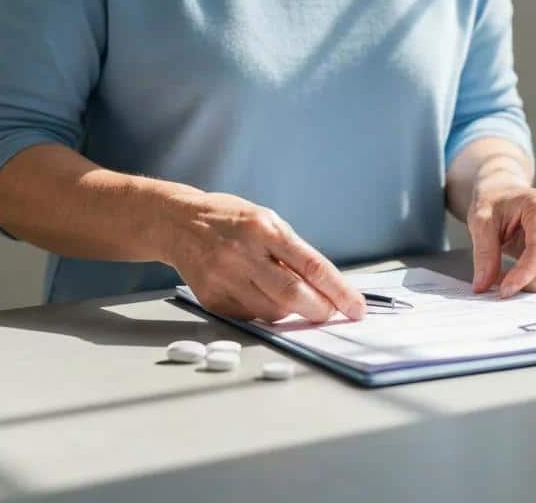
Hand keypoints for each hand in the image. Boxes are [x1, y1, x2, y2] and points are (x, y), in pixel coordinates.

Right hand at [163, 190, 366, 323]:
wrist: (178, 223)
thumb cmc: (230, 219)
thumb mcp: (266, 221)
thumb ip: (291, 252)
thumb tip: (324, 287)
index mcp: (264, 228)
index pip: (312, 266)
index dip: (339, 290)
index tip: (356, 307)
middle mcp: (245, 253)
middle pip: (293, 295)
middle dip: (320, 310)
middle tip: (332, 313)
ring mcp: (226, 278)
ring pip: (273, 312)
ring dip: (292, 312)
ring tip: (291, 296)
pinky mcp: (213, 298)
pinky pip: (251, 317)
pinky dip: (266, 313)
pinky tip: (261, 296)